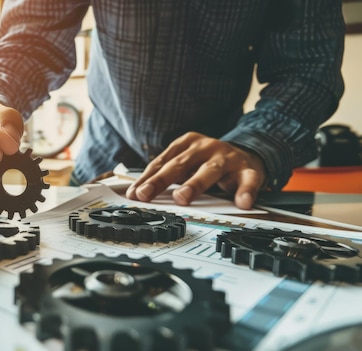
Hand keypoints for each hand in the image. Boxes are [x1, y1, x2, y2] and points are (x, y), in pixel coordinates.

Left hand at [125, 132, 265, 209]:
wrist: (248, 154)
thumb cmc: (209, 162)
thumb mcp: (187, 163)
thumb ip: (166, 175)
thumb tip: (138, 193)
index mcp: (187, 144)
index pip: (163, 162)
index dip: (147, 178)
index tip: (134, 193)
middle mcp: (206, 147)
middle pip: (180, 164)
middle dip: (161, 180)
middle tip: (146, 194)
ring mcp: (228, 158)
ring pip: (210, 171)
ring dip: (194, 184)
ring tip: (182, 197)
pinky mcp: (249, 169)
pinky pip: (248, 181)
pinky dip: (246, 191)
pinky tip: (242, 202)